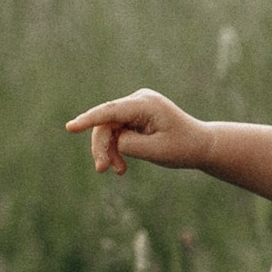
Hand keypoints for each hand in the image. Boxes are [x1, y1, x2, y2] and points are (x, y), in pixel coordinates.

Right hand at [67, 89, 211, 176]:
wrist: (200, 145)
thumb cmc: (183, 148)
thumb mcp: (156, 152)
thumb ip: (129, 145)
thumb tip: (112, 139)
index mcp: (147, 104)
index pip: (111, 111)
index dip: (89, 120)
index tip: (71, 127)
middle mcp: (139, 100)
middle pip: (106, 123)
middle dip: (102, 147)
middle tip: (102, 170)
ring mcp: (136, 106)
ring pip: (108, 129)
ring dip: (109, 151)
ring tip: (117, 171)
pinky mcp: (134, 115)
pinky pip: (116, 131)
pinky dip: (116, 149)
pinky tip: (121, 166)